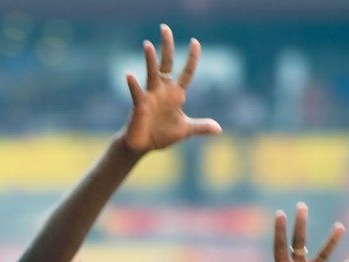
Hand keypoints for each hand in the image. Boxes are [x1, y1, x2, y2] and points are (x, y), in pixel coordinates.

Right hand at [122, 24, 220, 153]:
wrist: (143, 146)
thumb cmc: (162, 134)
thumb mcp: (185, 129)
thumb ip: (201, 126)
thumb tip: (219, 129)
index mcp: (175, 94)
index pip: (187, 72)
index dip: (192, 58)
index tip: (195, 42)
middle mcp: (163, 90)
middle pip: (166, 63)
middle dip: (166, 46)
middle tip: (164, 28)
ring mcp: (151, 95)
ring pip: (151, 73)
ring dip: (150, 60)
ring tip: (147, 45)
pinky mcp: (140, 105)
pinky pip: (137, 92)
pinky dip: (133, 85)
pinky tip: (129, 75)